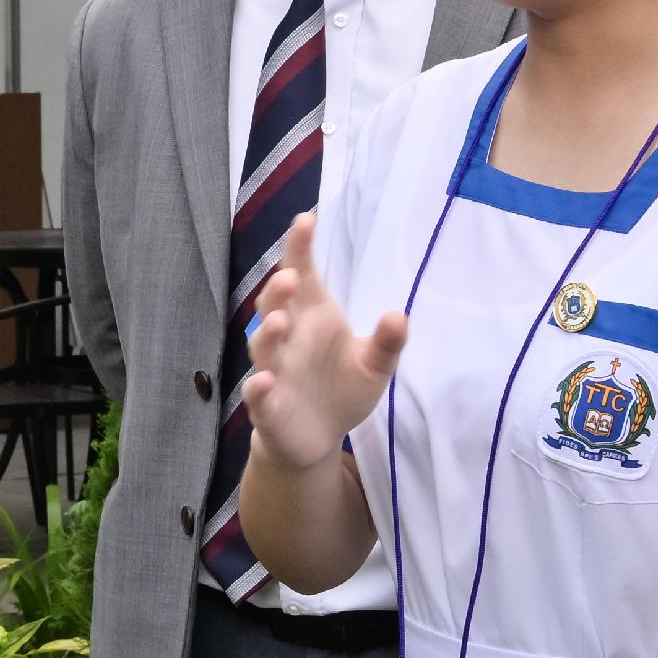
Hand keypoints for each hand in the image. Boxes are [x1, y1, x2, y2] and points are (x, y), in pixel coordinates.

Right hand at [240, 210, 407, 470]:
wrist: (317, 437)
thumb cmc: (341, 390)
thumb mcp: (374, 366)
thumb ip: (386, 343)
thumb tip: (399, 315)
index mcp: (312, 318)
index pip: (303, 275)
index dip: (299, 248)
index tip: (305, 219)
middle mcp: (288, 338)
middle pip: (275, 305)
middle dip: (278, 290)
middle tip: (291, 277)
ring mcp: (274, 370)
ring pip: (263, 346)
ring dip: (269, 332)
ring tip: (281, 321)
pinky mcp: (267, 406)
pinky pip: (258, 394)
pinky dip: (258, 387)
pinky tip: (265, 381)